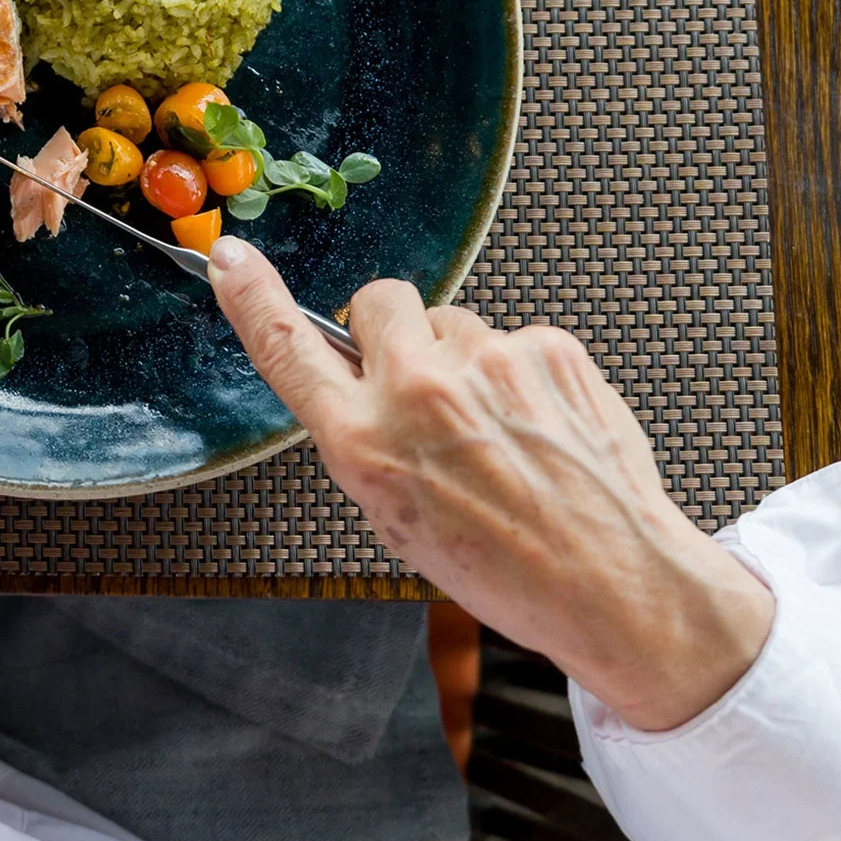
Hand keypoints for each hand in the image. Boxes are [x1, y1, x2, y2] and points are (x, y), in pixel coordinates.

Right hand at [206, 238, 771, 730]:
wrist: (609, 581)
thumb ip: (371, 442)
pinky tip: (543, 430)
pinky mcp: (549, 347)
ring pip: (453, 323)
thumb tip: (370, 386)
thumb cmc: (504, 568)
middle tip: (421, 384)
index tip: (231, 260)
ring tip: (500, 432)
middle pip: (377, 301)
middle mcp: (418, 391)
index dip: (252, 299)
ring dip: (464, 360)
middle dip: (390, 331)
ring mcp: (488, 361)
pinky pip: (515, 340)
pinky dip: (523, 376)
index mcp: (364, 444)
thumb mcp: (398, 519)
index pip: (287, 349)